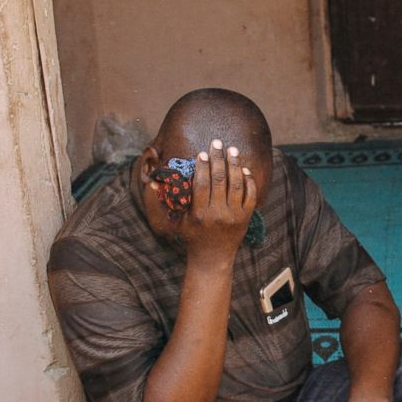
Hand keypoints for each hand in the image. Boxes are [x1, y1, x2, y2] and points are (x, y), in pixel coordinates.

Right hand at [160, 139, 256, 265]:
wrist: (212, 258)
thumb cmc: (192, 236)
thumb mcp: (178, 220)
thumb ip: (168, 201)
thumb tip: (152, 182)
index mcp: (198, 213)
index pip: (201, 184)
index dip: (202, 166)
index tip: (202, 152)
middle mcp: (217, 214)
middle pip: (219, 179)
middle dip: (218, 158)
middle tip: (217, 143)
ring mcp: (233, 216)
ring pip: (236, 184)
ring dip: (235, 165)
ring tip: (233, 150)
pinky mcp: (245, 218)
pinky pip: (250, 195)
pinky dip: (249, 181)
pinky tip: (245, 170)